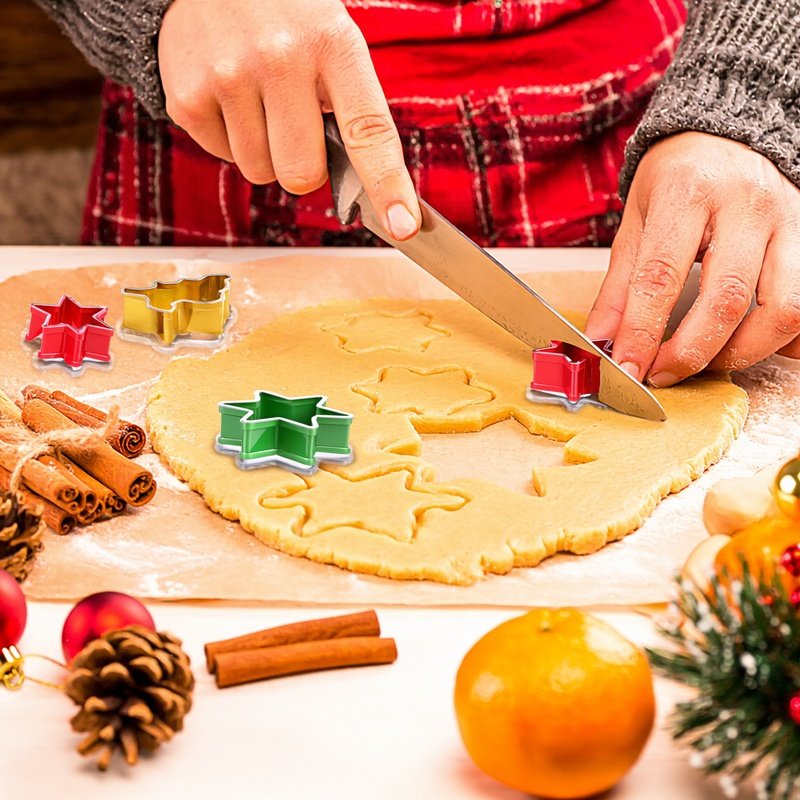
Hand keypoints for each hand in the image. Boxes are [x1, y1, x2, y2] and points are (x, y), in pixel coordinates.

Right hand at [158, 0, 419, 239]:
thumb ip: (351, 107)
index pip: (369, 131)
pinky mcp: (187, 96)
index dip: (388, 186)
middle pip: (302, 175)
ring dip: (266, 154)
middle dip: (305, 167)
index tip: (403, 226)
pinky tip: (231, 96)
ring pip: (261, 174)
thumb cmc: (287, 18)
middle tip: (297, 127)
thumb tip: (365, 188)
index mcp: (334, 44)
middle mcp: (280, 58)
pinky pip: (224, 157)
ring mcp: (229, 77)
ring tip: (260, 101)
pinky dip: (231, 139)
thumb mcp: (332, 40)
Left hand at [585, 132, 799, 385]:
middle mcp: (746, 204)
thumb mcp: (637, 220)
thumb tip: (603, 343)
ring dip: (743, 351)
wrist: (732, 130)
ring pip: (785, 308)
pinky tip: (753, 343)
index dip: (642, 332)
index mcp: (687, 193)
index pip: (661, 275)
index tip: (628, 369)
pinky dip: (786, 338)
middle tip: (663, 373)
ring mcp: (790, 218)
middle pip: (727, 299)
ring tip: (708, 360)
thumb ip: (619, 286)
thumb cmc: (679, 177)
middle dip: (691, 351)